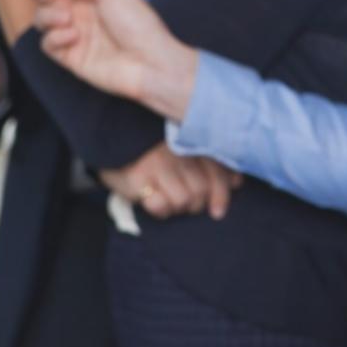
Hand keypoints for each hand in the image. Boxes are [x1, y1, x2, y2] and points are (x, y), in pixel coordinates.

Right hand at [26, 0, 195, 112]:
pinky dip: (55, 37)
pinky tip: (72, 36)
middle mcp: (83, 12)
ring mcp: (76, 34)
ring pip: (43, 19)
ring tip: (65, 18)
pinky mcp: (71, 56)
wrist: (150, 62)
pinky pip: (48, 43)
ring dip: (48, 15)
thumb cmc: (138, 23)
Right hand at [99, 142, 242, 220]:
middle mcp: (177, 152)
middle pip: (201, 192)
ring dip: (176, 207)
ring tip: (166, 199)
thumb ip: (211, 162)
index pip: (217, 172)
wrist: (110, 136)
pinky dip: (160, 209)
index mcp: (191, 143)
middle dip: (196, 204)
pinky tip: (153, 201)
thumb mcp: (182, 148)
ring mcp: (157, 165)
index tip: (218, 210)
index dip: (221, 194)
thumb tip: (237, 182)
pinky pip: (159, 205)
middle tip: (184, 203)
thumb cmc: (152, 147)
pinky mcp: (137, 179)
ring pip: (183, 200)